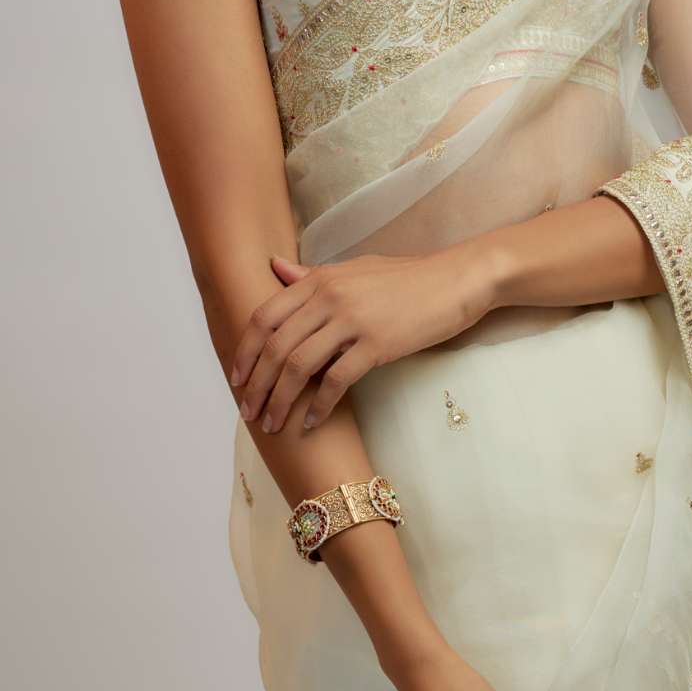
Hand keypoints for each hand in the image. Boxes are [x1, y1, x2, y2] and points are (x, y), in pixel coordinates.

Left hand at [230, 247, 495, 433]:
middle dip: (257, 385)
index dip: (245, 351)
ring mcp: (352, 320)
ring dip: (281, 400)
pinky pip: (337, 380)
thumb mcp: (353, 269)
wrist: (454, 281)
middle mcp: (329, 297)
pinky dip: (319, 405)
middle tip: (249, 412)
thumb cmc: (405, 277)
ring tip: (273, 423)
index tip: (237, 379)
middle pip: (276, 347)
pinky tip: (311, 422)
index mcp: (318, 280)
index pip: (264, 317)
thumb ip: (312, 276)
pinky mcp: (377, 344)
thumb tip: (275, 268)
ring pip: (299, 366)